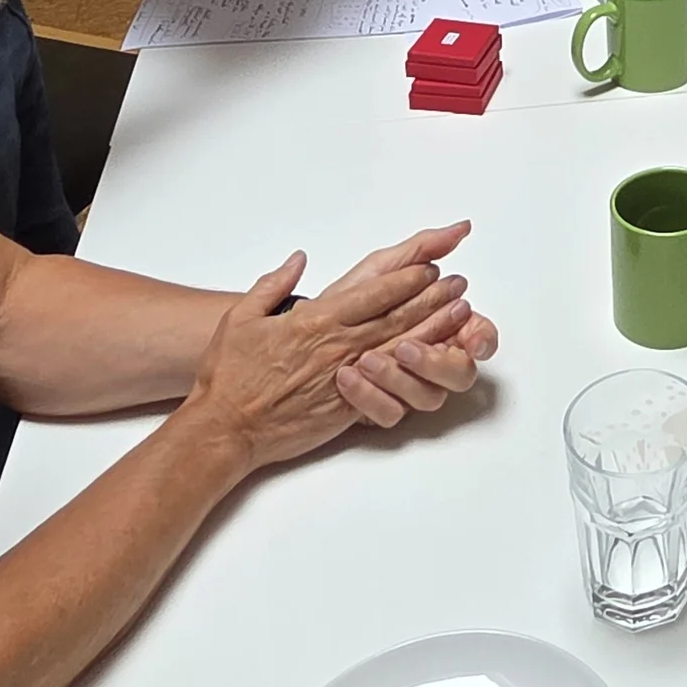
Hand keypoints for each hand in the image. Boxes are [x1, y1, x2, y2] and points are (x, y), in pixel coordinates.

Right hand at [187, 231, 477, 470]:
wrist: (226, 427)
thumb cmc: (229, 375)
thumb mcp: (242, 317)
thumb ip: (273, 283)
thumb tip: (297, 260)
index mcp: (316, 322)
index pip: (374, 294)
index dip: (406, 279)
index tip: (429, 268)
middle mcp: (337, 347)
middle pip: (397, 317)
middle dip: (432, 298)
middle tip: (458, 284)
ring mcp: (344, 378)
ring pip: (400, 348)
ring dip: (434, 329)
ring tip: (460, 314)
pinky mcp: (345, 408)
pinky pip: (389, 386)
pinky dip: (416, 369)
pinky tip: (435, 359)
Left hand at [325, 239, 497, 427]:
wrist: (296, 338)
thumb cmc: (344, 302)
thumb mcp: (381, 269)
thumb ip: (423, 249)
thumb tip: (461, 228)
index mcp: (438, 327)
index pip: (478, 337)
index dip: (482, 338)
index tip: (471, 337)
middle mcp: (429, 361)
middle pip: (459, 375)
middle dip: (437, 362)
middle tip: (407, 346)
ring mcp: (407, 388)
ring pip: (427, 398)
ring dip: (400, 379)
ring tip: (367, 359)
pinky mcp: (379, 411)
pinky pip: (389, 416)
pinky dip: (369, 398)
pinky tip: (348, 378)